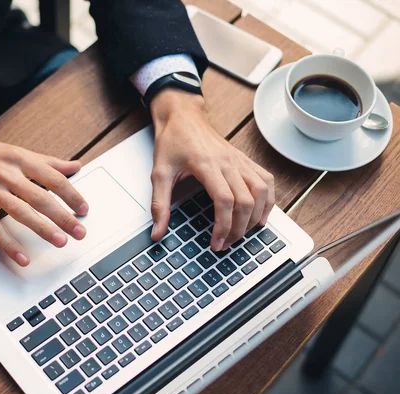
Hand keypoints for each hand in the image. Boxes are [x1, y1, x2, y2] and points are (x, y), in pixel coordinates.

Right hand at [0, 131, 88, 265]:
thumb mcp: (17, 152)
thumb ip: (48, 162)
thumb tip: (76, 165)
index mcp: (19, 158)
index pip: (52, 177)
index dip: (71, 194)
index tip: (84, 208)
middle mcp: (5, 174)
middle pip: (39, 197)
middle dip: (62, 216)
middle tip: (79, 231)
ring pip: (20, 213)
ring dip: (42, 229)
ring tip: (60, 241)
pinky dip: (9, 244)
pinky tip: (23, 257)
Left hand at [149, 88, 274, 250]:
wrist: (183, 116)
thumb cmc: (172, 141)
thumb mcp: (158, 173)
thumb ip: (159, 205)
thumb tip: (157, 233)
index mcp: (206, 165)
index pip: (225, 200)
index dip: (224, 226)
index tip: (216, 242)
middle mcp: (228, 162)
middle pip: (246, 201)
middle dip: (238, 229)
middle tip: (225, 244)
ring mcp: (239, 160)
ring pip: (261, 192)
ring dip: (255, 217)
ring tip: (241, 234)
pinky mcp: (245, 159)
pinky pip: (266, 180)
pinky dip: (268, 200)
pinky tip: (260, 215)